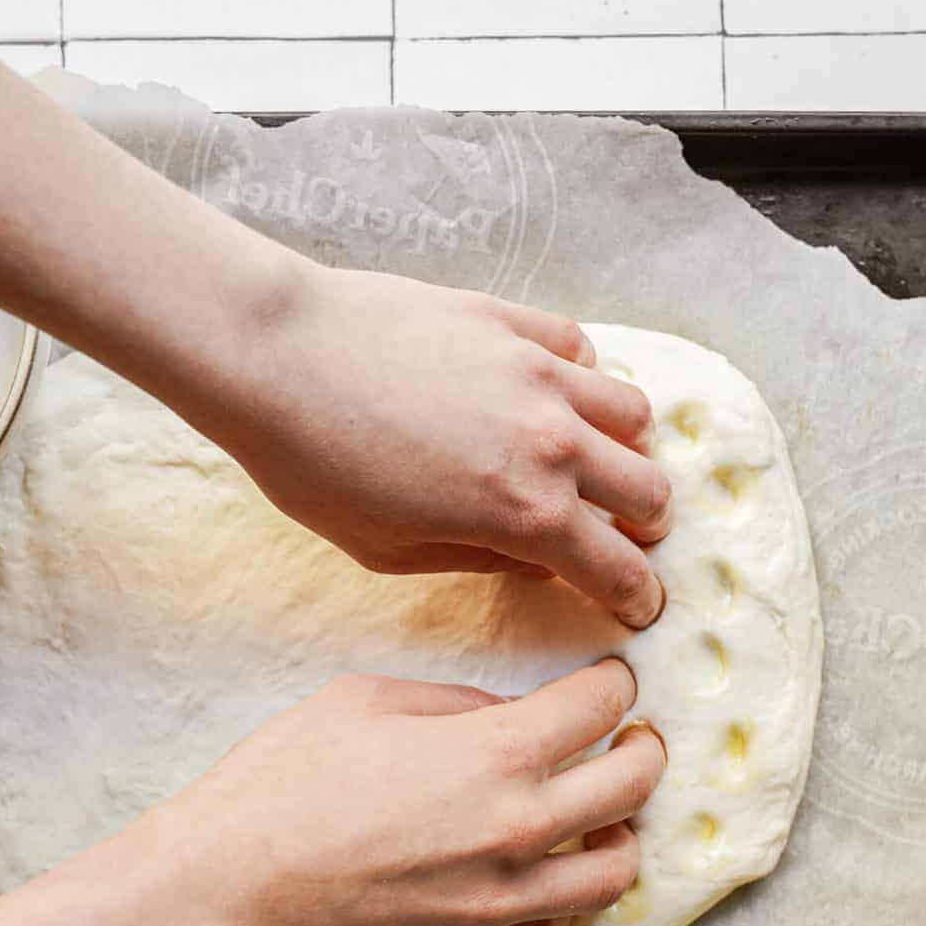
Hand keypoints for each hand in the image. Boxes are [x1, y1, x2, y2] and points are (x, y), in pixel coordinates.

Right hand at [133, 658, 665, 925]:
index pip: (600, 709)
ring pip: (615, 873)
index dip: (614, 686)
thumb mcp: (366, 699)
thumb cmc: (280, 783)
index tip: (611, 682)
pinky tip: (548, 877)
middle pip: (631, 786)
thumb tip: (509, 719)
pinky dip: (566, 902)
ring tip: (603, 816)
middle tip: (632, 739)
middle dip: (643, 751)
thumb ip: (457, 704)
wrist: (224, 892)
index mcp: (495, 753)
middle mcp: (517, 830)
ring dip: (621, 834)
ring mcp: (500, 903)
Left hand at [215, 267, 672, 627]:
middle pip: (650, 491)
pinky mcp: (513, 321)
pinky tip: (548, 391)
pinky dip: (583, 377)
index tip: (637, 604)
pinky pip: (583, 348)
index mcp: (523, 513)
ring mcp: (538, 373)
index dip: (636, 597)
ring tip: (590, 458)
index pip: (618, 567)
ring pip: (633, 414)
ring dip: (624, 447)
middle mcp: (550, 442)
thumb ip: (479, 560)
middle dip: (643, 525)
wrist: (275, 356)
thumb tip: (534, 561)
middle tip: (617, 533)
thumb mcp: (389, 551)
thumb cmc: (312, 464)